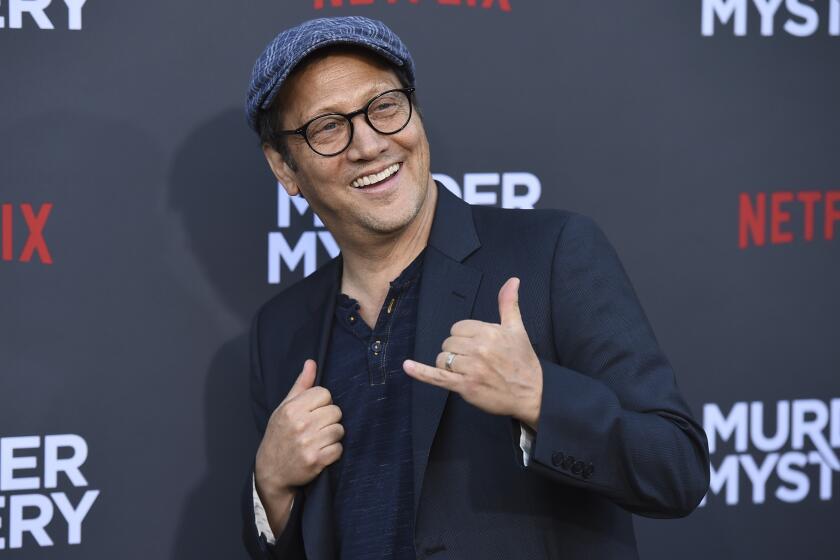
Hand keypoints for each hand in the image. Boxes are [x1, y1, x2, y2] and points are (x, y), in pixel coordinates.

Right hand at [255, 360, 343, 499]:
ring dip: (333, 436)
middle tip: (317, 428)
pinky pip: (339, 449)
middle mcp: (300, 424)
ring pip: (339, 430)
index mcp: (292, 409)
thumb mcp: (284, 408)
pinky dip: (333, 452)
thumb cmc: (279, 435)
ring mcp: (308, 443)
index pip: (325, 393)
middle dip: (329, 419)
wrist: (271, 471)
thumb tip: (311, 362)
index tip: (314, 412)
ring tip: (318, 440)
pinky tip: (321, 452)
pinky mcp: (316, 461)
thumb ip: (301, 385)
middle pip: (335, 411)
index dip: (323, 402)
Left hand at [403, 277, 542, 428]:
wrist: (532, 394)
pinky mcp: (465, 387)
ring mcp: (470, 369)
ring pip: (443, 359)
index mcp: (489, 332)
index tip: (479, 346)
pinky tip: (407, 366)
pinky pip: (437, 377)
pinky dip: (420, 372)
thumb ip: (509, 303)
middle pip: (448, 343)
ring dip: (450, 364)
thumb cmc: (523, 362)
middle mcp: (478, 349)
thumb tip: (513, 280)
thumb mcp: (517, 329)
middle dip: (457, 351)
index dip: (465, 337)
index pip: (458, 328)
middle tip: (476, 360)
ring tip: (468, 371)